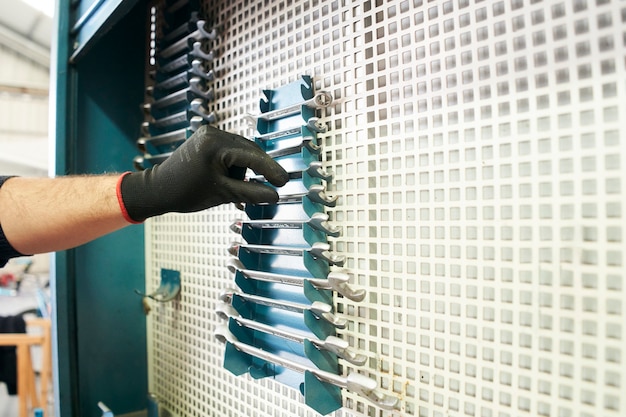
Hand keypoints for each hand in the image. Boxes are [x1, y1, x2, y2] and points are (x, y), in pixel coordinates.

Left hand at [119, 125, 288, 221]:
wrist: (158, 189)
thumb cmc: (185, 192)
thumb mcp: (222, 194)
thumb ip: (251, 193)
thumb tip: (275, 196)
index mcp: (216, 145)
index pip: (252, 157)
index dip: (271, 170)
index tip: (284, 181)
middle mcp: (214, 133)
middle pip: (249, 151)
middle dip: (259, 169)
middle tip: (274, 185)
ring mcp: (209, 133)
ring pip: (242, 151)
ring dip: (245, 169)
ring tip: (234, 188)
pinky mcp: (207, 138)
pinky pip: (231, 150)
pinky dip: (235, 165)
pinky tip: (230, 179)